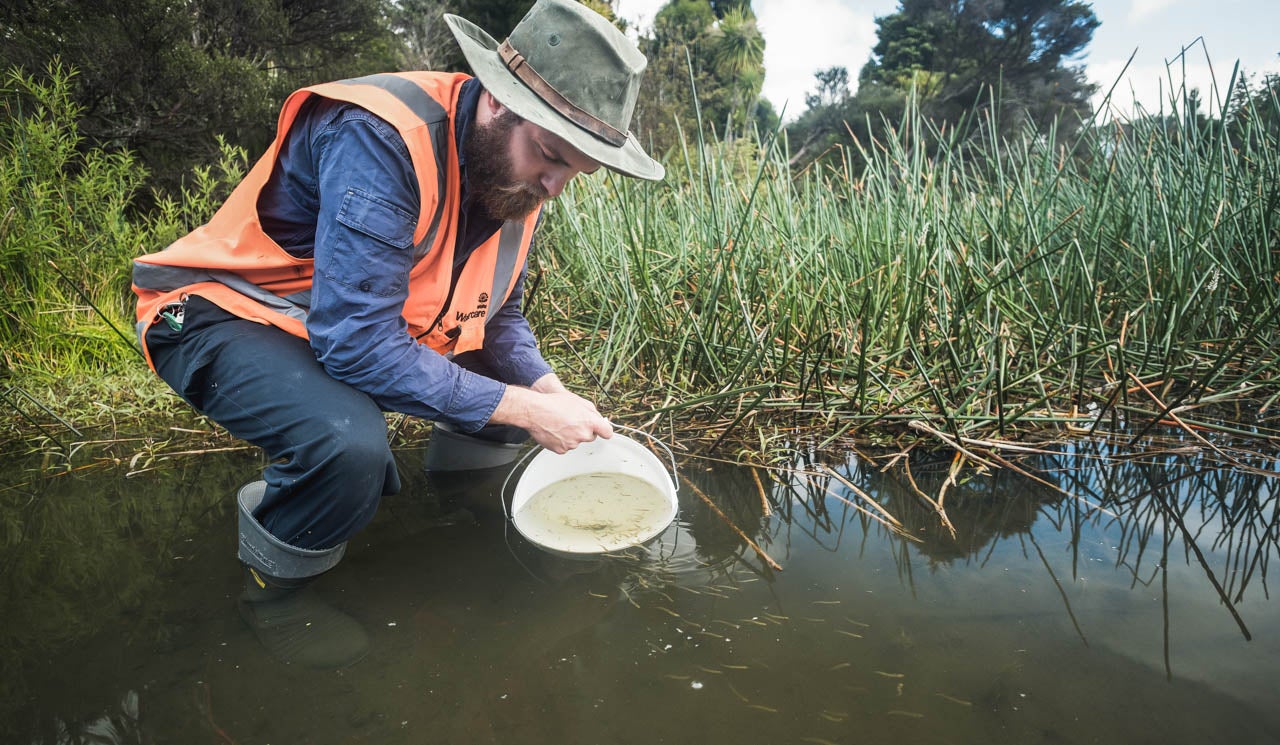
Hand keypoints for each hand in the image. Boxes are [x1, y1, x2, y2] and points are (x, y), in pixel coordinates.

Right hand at [490, 385, 611, 453]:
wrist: (535, 411)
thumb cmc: (554, 403)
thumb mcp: (578, 401)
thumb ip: (592, 412)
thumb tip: (599, 419)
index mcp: (589, 422)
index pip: (607, 432)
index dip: (604, 431)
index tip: (603, 430)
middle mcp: (582, 434)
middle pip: (590, 437)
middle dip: (584, 430)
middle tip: (572, 421)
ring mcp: (572, 444)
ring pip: (576, 441)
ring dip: (571, 435)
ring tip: (559, 424)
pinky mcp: (561, 450)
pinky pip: (565, 446)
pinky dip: (561, 441)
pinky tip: (555, 430)